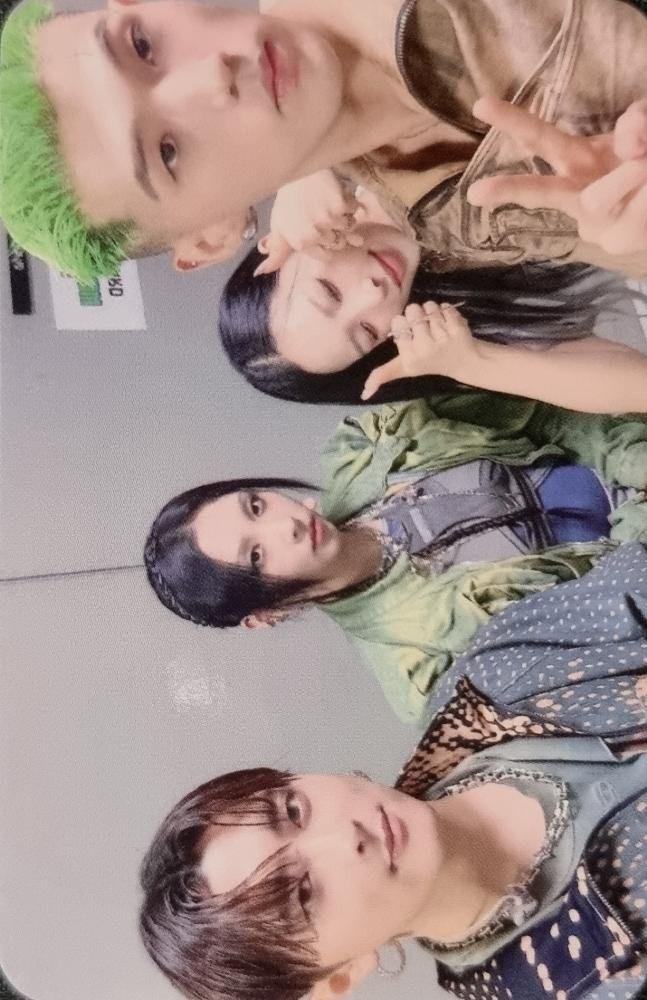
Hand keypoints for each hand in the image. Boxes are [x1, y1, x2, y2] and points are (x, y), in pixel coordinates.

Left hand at [255, 170, 363, 274]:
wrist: (295, 170)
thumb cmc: (287, 201)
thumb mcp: (278, 228)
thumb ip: (276, 254)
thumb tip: (261, 272)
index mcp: (301, 243)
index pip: (326, 256)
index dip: (328, 246)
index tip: (327, 236)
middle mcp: (316, 234)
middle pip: (339, 243)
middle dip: (336, 233)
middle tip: (329, 217)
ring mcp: (330, 220)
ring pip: (349, 228)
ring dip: (346, 218)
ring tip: (335, 207)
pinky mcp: (342, 204)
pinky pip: (355, 211)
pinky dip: (352, 204)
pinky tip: (342, 197)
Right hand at [361, 302, 476, 398]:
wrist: (464, 361)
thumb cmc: (429, 363)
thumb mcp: (404, 369)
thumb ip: (383, 375)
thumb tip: (363, 394)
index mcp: (409, 356)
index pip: (398, 322)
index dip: (404, 325)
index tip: (411, 336)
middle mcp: (424, 347)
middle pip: (412, 310)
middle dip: (417, 316)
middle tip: (425, 330)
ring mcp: (442, 336)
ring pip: (428, 306)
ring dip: (432, 312)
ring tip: (437, 326)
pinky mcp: (457, 327)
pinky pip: (445, 306)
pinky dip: (446, 311)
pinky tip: (449, 324)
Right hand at [467, 96, 646, 257]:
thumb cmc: (640, 162)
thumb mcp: (641, 129)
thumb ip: (636, 123)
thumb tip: (627, 139)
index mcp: (574, 158)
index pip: (538, 138)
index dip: (512, 120)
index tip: (479, 105)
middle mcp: (574, 190)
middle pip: (539, 191)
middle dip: (510, 189)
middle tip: (474, 193)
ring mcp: (593, 222)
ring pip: (594, 201)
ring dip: (625, 177)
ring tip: (643, 165)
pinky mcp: (616, 240)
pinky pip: (633, 212)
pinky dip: (645, 196)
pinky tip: (646, 193)